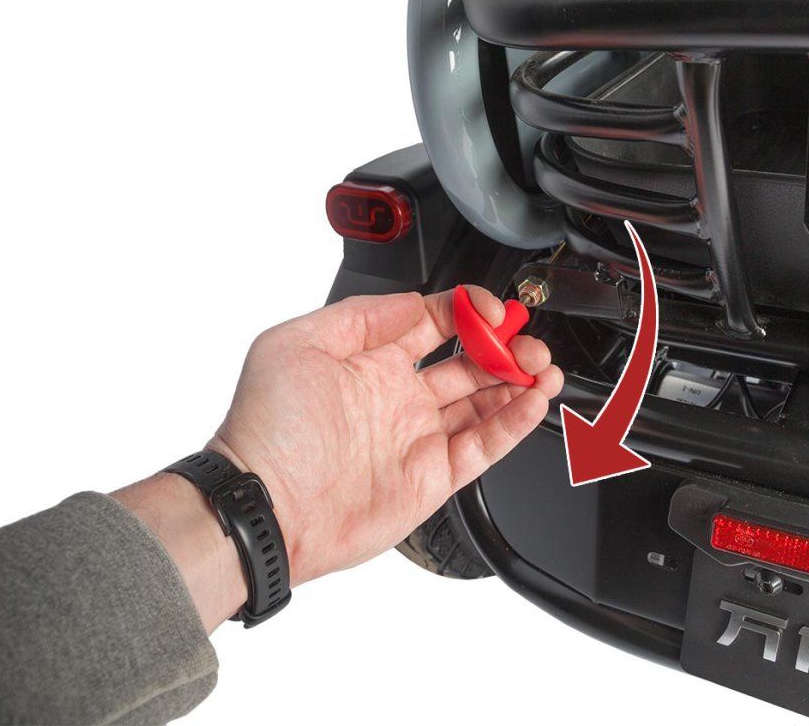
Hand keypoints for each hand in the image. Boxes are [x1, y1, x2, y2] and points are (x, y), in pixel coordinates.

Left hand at [207, 288, 562, 585]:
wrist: (265, 505)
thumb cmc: (267, 429)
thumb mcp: (296, 343)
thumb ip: (360, 315)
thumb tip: (414, 302)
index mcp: (369, 362)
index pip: (434, 323)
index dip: (468, 311)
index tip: (491, 309)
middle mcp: (398, 398)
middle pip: (470, 362)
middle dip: (505, 346)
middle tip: (527, 340)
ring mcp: (418, 437)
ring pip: (485, 402)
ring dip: (519, 381)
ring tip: (543, 367)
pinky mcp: (433, 477)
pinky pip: (485, 445)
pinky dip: (514, 422)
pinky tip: (533, 400)